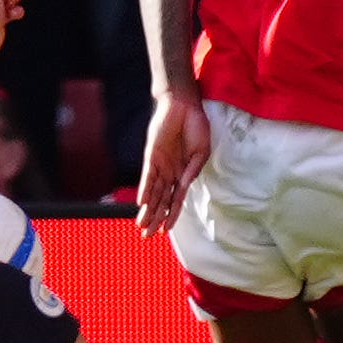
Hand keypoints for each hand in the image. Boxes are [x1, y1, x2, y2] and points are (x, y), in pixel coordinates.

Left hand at [134, 90, 211, 235]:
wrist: (185, 105)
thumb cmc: (196, 127)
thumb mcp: (201, 153)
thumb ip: (192, 171)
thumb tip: (184, 188)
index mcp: (182, 173)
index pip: (175, 200)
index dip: (171, 216)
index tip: (166, 231)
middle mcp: (169, 171)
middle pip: (161, 200)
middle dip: (155, 218)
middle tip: (147, 236)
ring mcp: (160, 164)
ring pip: (153, 192)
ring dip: (148, 209)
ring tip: (142, 225)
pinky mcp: (153, 154)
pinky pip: (148, 175)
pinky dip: (146, 188)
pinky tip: (142, 201)